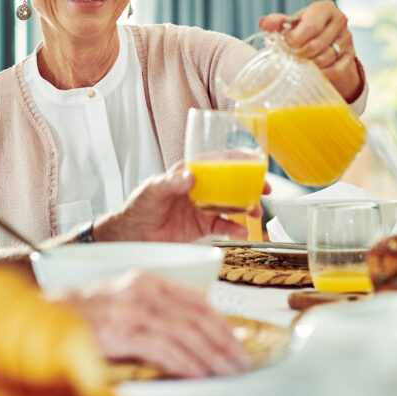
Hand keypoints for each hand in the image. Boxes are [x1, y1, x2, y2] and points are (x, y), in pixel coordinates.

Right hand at [51, 270, 249, 377]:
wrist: (45, 319)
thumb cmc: (85, 318)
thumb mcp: (126, 306)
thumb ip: (157, 314)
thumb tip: (193, 337)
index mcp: (147, 280)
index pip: (195, 301)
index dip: (221, 323)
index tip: (237, 341)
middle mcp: (143, 290)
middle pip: (195, 316)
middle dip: (222, 342)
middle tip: (240, 361)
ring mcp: (132, 309)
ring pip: (184, 332)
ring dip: (210, 355)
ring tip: (226, 371)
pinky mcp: (121, 330)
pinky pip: (163, 348)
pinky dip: (184, 362)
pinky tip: (197, 373)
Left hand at [93, 164, 270, 242]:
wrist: (131, 234)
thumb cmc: (139, 206)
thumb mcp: (153, 189)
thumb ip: (171, 182)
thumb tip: (190, 177)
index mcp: (190, 173)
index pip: (217, 162)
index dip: (238, 161)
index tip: (255, 163)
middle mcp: (200, 189)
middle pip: (231, 183)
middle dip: (250, 185)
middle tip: (265, 189)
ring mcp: (202, 208)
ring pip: (231, 205)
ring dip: (246, 207)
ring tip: (256, 212)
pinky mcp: (201, 228)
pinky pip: (222, 226)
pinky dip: (234, 229)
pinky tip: (242, 231)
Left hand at [259, 0, 362, 101]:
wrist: (324, 37)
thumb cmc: (305, 28)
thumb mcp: (292, 23)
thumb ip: (278, 22)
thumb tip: (264, 24)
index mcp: (325, 8)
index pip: (312, 26)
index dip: (296, 38)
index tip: (287, 43)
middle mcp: (340, 21)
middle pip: (318, 44)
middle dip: (301, 53)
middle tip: (292, 55)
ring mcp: (347, 38)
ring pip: (327, 57)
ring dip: (311, 63)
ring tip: (301, 61)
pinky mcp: (351, 55)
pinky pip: (337, 69)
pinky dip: (324, 72)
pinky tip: (314, 71)